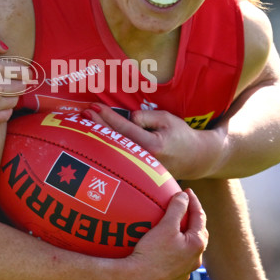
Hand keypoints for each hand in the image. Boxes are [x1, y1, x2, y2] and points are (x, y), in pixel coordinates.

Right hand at [0, 27, 28, 126]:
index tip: (18, 72)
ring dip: (10, 96)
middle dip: (17, 83)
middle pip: (22, 87)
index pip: (25, 72)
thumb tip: (5, 47)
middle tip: (8, 81)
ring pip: (15, 101)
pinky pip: (6, 115)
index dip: (23, 71)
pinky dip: (3, 110)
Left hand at [83, 103, 222, 179]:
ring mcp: (141, 170)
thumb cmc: (180, 135)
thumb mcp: (167, 118)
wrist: (195, 158)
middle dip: (98, 125)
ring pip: (115, 150)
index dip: (109, 117)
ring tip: (85, 123)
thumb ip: (146, 117)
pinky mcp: (139, 173)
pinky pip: (120, 156)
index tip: (95, 107)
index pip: (125, 129)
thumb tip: (127, 119)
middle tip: (83, 112)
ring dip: (100, 136)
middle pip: (115, 141)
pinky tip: (97, 138)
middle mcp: (145, 160)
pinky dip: (108, 146)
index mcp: (153, 146)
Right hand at [121, 189, 207, 279]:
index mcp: (197, 245)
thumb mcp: (166, 226)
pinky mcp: (173, 279)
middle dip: (193, 219)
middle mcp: (195, 260)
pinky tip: (163, 246)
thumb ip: (177, 208)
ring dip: (184, 236)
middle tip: (185, 207)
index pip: (200, 217)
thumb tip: (184, 196)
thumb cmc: (152, 252)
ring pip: (188, 249)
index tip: (187, 190)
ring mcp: (185, 271)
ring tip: (174, 226)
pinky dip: (174, 249)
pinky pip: (177, 259)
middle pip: (198, 234)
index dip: (194, 202)